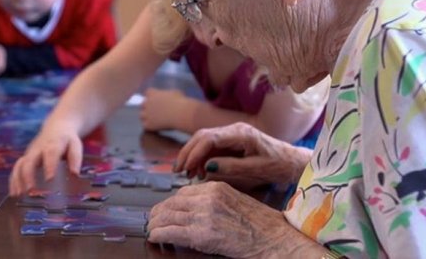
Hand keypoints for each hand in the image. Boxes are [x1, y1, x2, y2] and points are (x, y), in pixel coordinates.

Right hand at [9, 119, 82, 195]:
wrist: (57, 127)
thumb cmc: (67, 140)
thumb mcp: (75, 146)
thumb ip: (75, 159)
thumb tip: (75, 174)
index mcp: (53, 144)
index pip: (51, 153)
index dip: (49, 166)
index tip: (49, 179)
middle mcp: (39, 148)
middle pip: (30, 160)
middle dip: (28, 175)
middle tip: (30, 189)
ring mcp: (30, 153)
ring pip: (20, 164)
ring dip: (18, 179)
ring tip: (19, 194)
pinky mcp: (25, 157)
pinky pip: (16, 168)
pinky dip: (14, 180)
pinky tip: (14, 193)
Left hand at [140, 88, 191, 130]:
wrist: (180, 114)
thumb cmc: (180, 102)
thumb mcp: (175, 93)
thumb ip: (168, 94)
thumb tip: (169, 97)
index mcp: (152, 93)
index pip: (148, 93)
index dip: (152, 96)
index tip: (157, 100)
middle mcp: (147, 102)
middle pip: (143, 104)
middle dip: (148, 107)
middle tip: (155, 111)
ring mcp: (146, 114)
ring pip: (142, 115)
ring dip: (147, 117)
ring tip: (155, 120)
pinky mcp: (148, 124)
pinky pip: (145, 125)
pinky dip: (150, 126)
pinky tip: (156, 127)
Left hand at [147, 181, 306, 257]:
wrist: (273, 237)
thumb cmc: (261, 224)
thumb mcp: (236, 201)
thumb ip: (215, 200)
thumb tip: (195, 208)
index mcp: (216, 187)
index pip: (183, 192)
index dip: (171, 202)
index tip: (165, 209)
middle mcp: (208, 198)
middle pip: (172, 202)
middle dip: (159, 212)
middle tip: (152, 219)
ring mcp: (204, 215)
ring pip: (168, 215)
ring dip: (156, 223)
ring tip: (151, 229)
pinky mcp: (202, 234)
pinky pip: (171, 231)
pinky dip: (159, 234)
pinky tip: (155, 237)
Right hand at [174, 122, 310, 186]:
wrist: (292, 161)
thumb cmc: (278, 165)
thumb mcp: (256, 170)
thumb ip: (231, 167)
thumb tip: (207, 167)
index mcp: (241, 133)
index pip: (209, 137)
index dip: (194, 152)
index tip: (186, 168)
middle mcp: (234, 129)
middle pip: (202, 135)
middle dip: (188, 152)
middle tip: (178, 171)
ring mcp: (232, 134)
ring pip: (204, 140)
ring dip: (193, 155)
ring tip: (188, 174)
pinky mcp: (232, 141)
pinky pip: (211, 146)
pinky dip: (201, 157)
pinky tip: (199, 171)